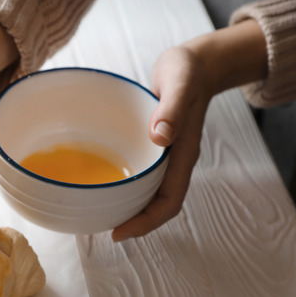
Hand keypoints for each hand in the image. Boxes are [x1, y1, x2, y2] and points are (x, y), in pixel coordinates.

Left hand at [112, 19, 266, 240]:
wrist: (196, 63)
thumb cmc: (187, 71)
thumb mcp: (180, 83)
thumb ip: (172, 108)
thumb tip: (160, 136)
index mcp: (182, 155)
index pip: (168, 201)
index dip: (146, 222)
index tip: (119, 233)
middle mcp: (173, 161)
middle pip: (156, 205)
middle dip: (133, 223)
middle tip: (102, 230)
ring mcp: (163, 156)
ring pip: (147, 193)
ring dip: (128, 208)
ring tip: (99, 215)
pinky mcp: (152, 147)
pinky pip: (139, 174)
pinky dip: (124, 186)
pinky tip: (104, 184)